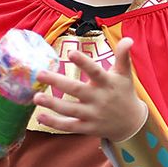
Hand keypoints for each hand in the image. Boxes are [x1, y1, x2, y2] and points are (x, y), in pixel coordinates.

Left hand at [32, 36, 146, 142]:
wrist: (132, 123)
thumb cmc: (124, 93)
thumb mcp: (125, 74)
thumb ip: (123, 56)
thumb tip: (128, 39)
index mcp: (107, 83)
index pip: (95, 71)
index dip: (84, 63)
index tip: (71, 53)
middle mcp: (99, 99)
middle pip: (76, 90)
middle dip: (58, 82)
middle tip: (40, 74)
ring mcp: (92, 115)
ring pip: (70, 110)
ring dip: (52, 104)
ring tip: (36, 96)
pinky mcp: (87, 128)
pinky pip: (69, 126)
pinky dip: (55, 123)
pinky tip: (40, 117)